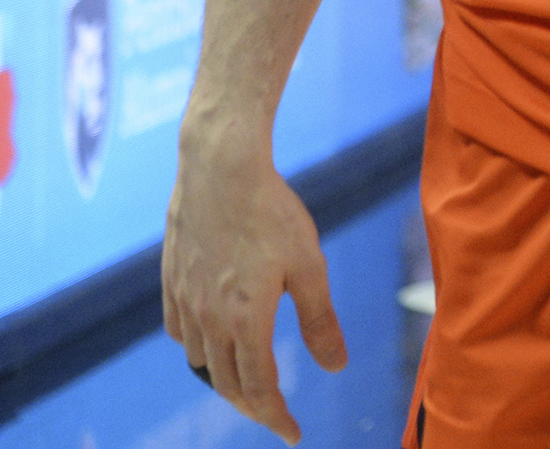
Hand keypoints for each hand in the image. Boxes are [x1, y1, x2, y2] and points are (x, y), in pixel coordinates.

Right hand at [162, 135, 346, 444]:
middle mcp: (208, 319)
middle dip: (253, 406)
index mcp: (245, 320)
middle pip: (226, 382)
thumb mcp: (310, 266)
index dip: (276, 417)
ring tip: (249, 380)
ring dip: (223, 378)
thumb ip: (320, 320)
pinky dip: (196, 348)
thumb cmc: (273, 214)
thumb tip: (335, 367)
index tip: (293, 435)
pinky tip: (211, 341)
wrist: (220, 169)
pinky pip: (178, 332)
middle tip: (275, 417)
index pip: (259, 387)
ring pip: (198, 359)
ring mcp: (184, 301)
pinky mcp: (171, 281)